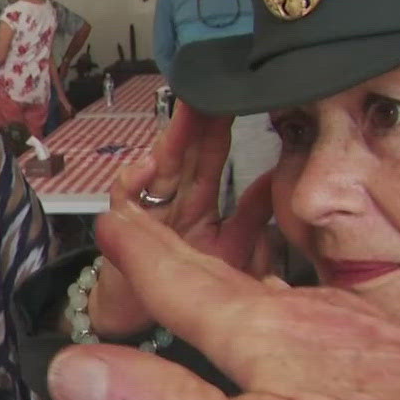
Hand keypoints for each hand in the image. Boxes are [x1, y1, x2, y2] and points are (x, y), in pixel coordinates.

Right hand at [46, 204, 399, 399]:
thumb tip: (73, 370)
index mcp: (268, 332)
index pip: (178, 279)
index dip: (133, 251)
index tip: (101, 217)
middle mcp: (310, 316)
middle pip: (219, 272)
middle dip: (168, 247)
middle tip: (133, 222)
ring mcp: (356, 333)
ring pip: (269, 291)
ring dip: (222, 275)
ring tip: (196, 270)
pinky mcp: (393, 358)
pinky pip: (314, 317)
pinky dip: (277, 308)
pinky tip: (294, 329)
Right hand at [86, 106, 274, 336]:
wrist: (138, 317)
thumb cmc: (183, 287)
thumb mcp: (230, 251)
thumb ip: (252, 218)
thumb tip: (277, 181)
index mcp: (199, 200)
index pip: (211, 154)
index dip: (221, 125)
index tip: (234, 92)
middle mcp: (173, 199)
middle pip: (186, 152)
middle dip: (197, 117)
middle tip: (211, 82)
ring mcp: (147, 211)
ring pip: (161, 168)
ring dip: (172, 138)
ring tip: (186, 109)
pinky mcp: (123, 232)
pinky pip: (126, 203)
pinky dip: (133, 183)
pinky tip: (145, 166)